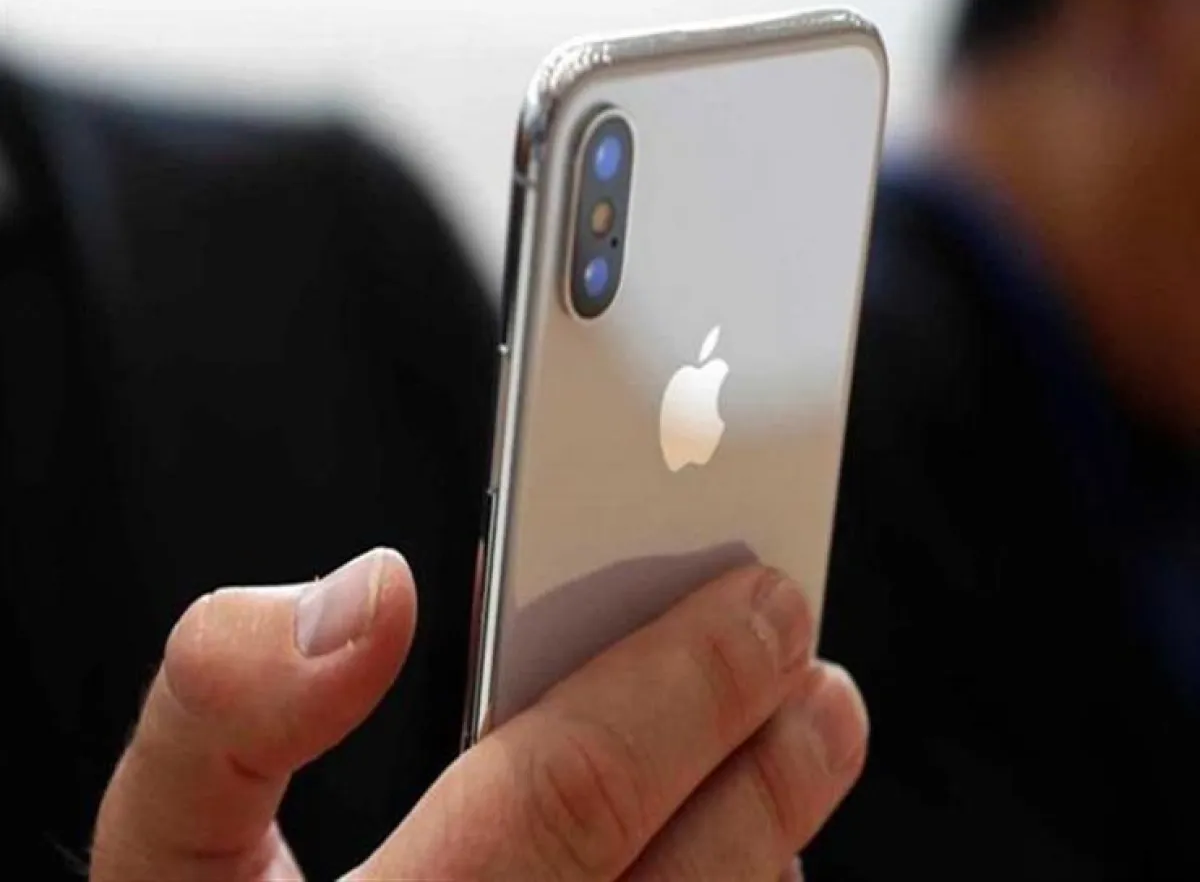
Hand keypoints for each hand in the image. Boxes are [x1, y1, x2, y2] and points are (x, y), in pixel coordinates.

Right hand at [92, 548, 866, 880]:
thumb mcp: (168, 860)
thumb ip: (226, 710)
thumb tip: (368, 600)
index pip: (557, 804)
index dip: (674, 691)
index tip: (751, 597)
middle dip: (766, 762)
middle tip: (806, 660)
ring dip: (771, 846)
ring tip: (806, 738)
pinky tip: (742, 867)